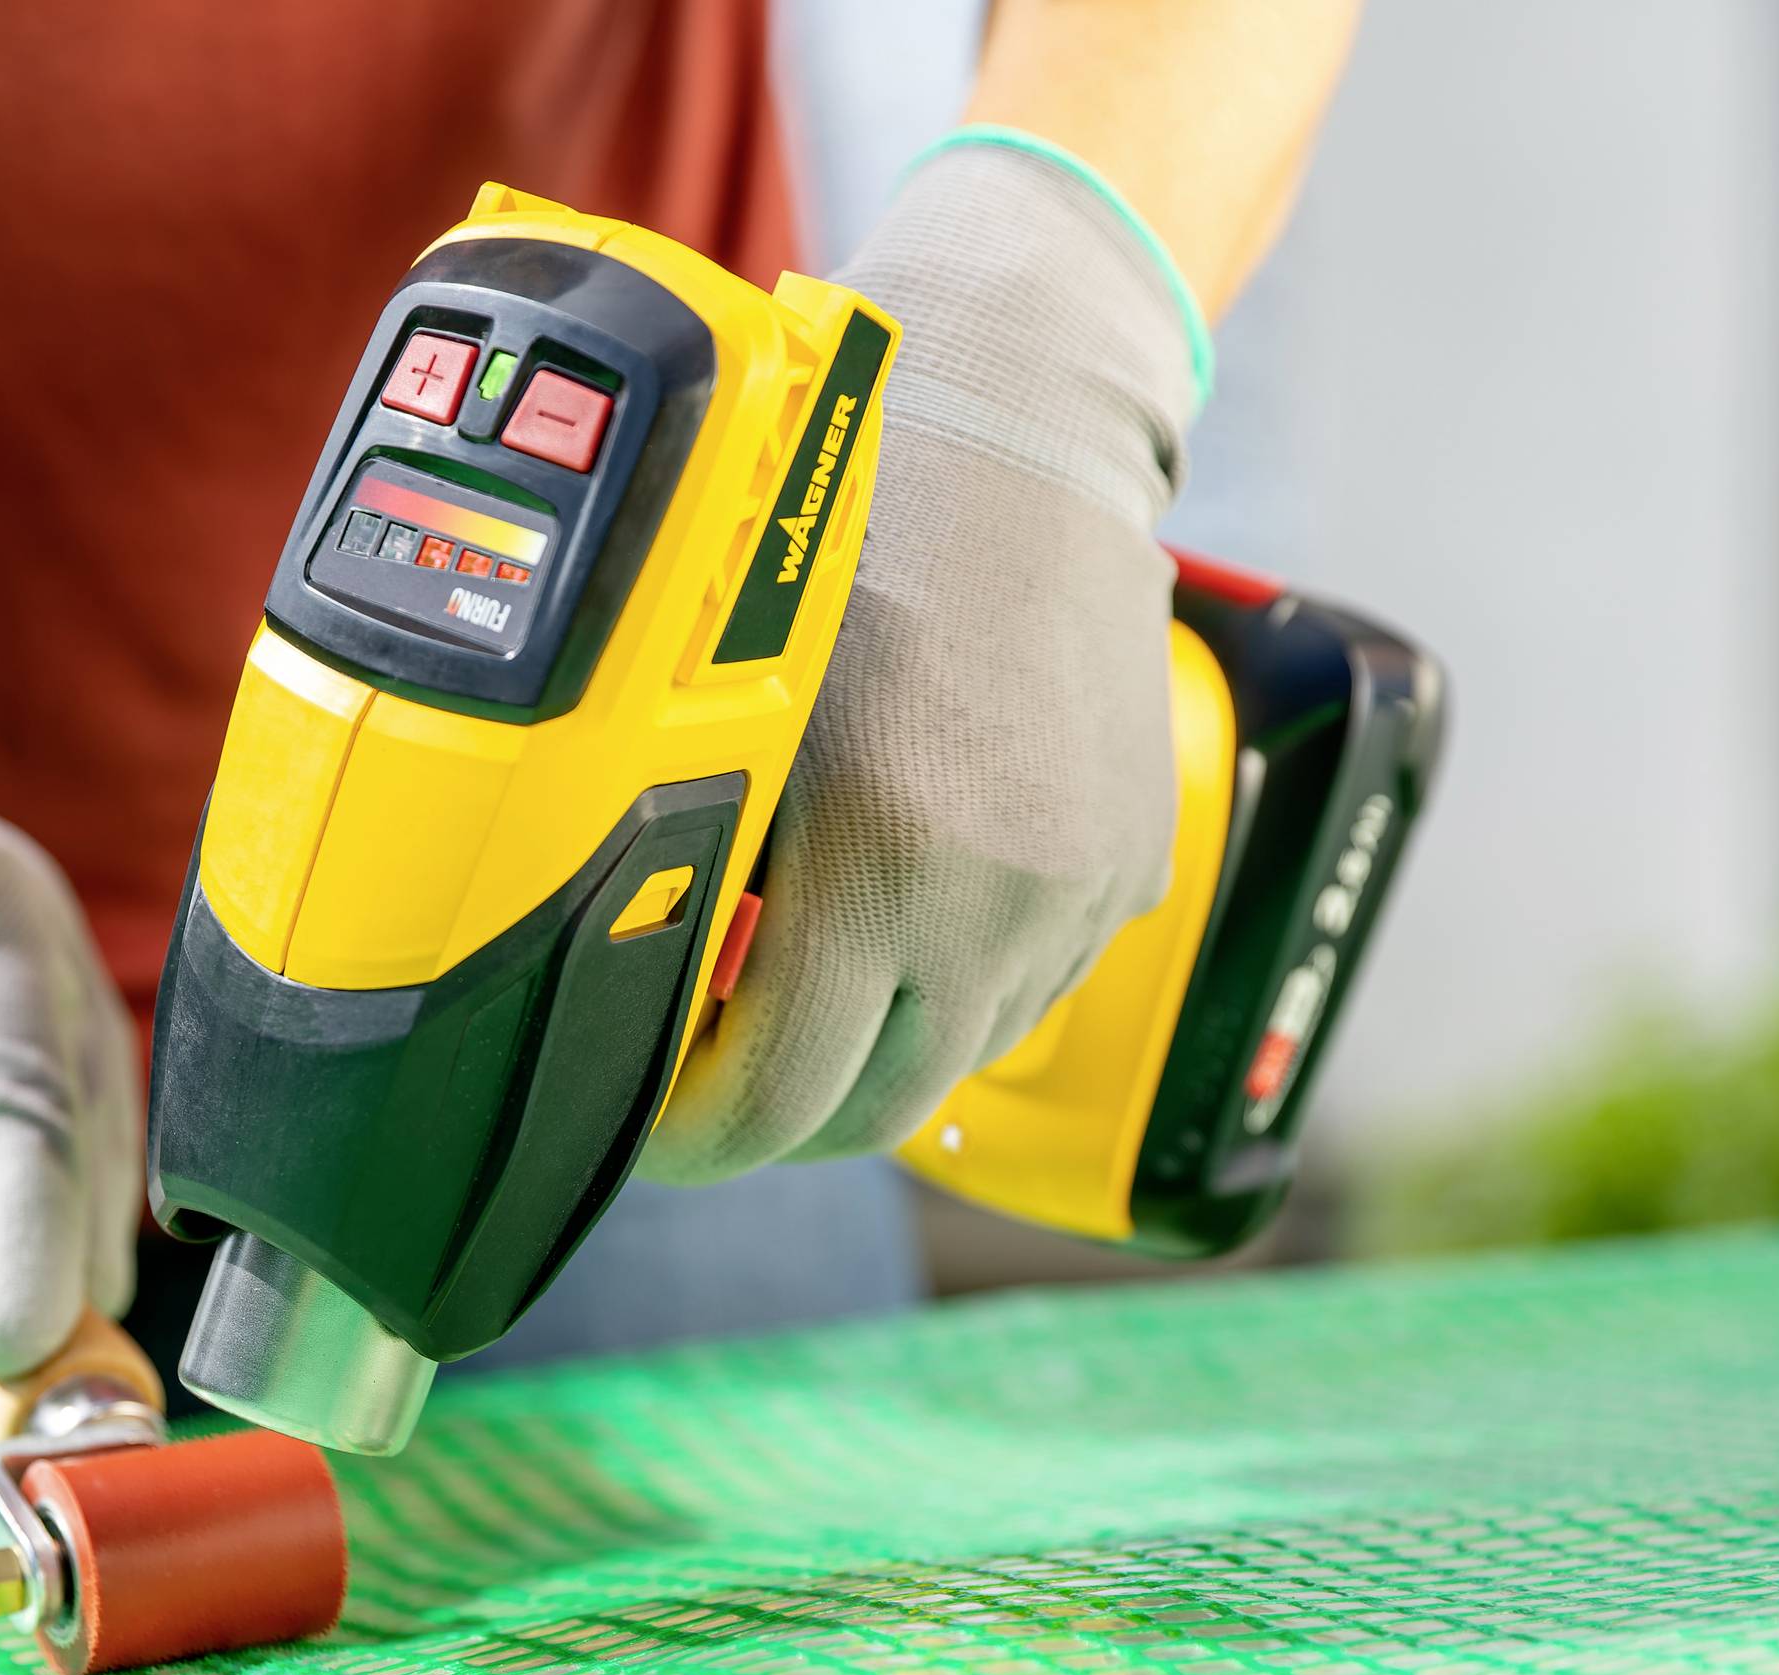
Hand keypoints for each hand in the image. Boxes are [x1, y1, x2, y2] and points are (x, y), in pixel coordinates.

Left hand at [643, 137, 1204, 1181]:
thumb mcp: (739, 711)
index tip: (651, 1127)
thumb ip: (702, 864)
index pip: (777, 1100)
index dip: (696, 1138)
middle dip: (780, 1118)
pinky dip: (958, 989)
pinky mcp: (1134, 870)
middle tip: (706, 1083)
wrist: (1026, 433)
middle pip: (872, 1111)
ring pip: (957, 1059)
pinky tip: (905, 921)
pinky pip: (1032, 989)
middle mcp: (998, 905)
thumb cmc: (850, 542)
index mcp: (882, 866)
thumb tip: (644, 990)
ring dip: (874, 1054)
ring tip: (800, 994)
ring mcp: (1080, 897)